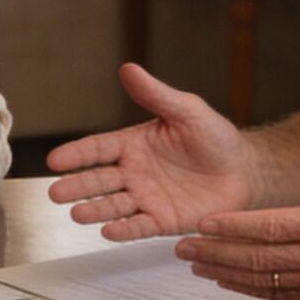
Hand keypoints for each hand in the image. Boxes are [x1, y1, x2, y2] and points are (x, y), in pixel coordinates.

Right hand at [46, 65, 251, 238]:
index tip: (55, 159)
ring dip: (95, 210)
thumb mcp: (187, 110)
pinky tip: (109, 231)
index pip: (98, 149)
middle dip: (77, 186)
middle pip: (99, 180)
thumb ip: (156, 94)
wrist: (243, 171)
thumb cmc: (215, 138)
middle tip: (56, 192)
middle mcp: (134, 173)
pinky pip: (140, 226)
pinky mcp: (163, 221)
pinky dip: (124, 229)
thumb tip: (129, 69)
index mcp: (133, 145)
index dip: (77, 154)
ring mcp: (146, 198)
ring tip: (78, 214)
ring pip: (114, 205)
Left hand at [170, 118, 299, 299]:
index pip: (271, 227)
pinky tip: (226, 280)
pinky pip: (276, 295)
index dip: (234, 227)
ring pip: (263, 281)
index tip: (204, 223)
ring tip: (195, 264)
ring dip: (225, 273)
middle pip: (258, 259)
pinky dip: (248, 289)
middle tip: (183, 247)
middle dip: (217, 253)